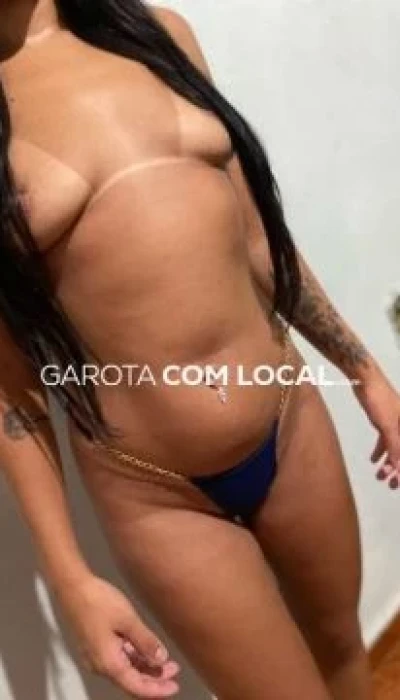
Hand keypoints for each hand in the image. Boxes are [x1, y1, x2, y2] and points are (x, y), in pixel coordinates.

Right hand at [57, 573, 179, 696]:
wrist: (72, 588)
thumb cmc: (99, 602)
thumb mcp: (128, 620)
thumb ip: (145, 641)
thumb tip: (162, 660)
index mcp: (109, 663)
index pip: (136, 687)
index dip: (157, 690)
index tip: (175, 686)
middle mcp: (101, 666)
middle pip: (130, 681)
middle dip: (153, 679)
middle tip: (175, 672)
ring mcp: (97, 657)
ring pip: (125, 670)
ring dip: (145, 668)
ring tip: (166, 662)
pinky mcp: (96, 646)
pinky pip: (118, 659)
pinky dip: (134, 658)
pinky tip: (146, 651)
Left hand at [353, 372, 399, 488]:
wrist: (365, 379)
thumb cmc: (379, 399)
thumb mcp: (387, 426)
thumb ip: (394, 446)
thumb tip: (399, 466)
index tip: (397, 484)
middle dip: (397, 469)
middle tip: (388, 484)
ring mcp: (395, 423)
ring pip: (394, 447)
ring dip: (387, 462)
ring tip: (379, 475)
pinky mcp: (384, 421)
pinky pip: (386, 440)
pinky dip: (380, 451)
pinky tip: (373, 460)